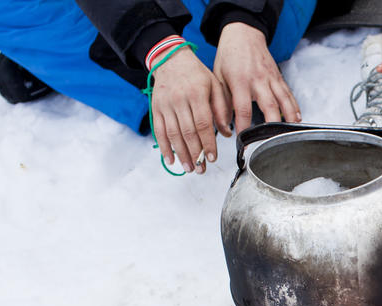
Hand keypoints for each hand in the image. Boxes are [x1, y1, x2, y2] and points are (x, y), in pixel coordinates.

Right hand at [149, 47, 230, 172]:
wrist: (170, 59)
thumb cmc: (197, 75)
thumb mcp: (215, 86)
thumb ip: (222, 109)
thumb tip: (226, 133)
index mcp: (197, 93)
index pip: (203, 123)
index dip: (208, 142)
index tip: (212, 158)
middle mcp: (179, 100)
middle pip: (188, 131)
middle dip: (195, 153)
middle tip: (202, 169)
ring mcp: (165, 104)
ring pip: (173, 133)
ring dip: (181, 154)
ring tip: (189, 168)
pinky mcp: (155, 108)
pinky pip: (158, 130)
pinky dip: (164, 147)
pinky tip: (171, 159)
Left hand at [213, 22, 300, 133]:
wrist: (243, 34)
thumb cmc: (229, 56)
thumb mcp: (218, 79)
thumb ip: (221, 105)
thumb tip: (224, 128)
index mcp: (240, 80)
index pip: (243, 109)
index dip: (244, 127)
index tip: (243, 141)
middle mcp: (258, 79)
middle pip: (269, 106)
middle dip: (272, 126)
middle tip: (270, 142)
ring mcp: (271, 78)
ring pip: (284, 100)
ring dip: (289, 118)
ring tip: (289, 133)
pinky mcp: (279, 77)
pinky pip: (289, 94)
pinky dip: (294, 107)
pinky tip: (297, 119)